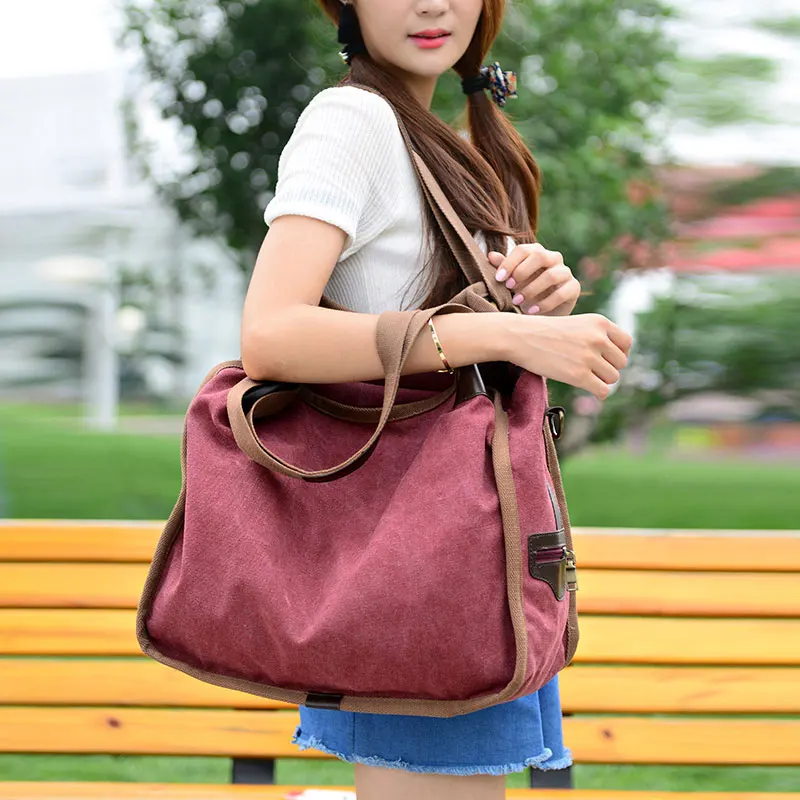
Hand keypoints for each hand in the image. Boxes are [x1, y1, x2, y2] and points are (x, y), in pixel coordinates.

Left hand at [488, 243, 579, 315]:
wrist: (544, 313)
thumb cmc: (525, 292)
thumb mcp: (512, 281)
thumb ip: (503, 268)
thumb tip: (490, 255)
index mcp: (536, 252)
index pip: (523, 250)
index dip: (509, 262)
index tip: (498, 278)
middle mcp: (553, 258)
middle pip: (540, 256)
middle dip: (522, 272)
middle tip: (509, 287)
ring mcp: (565, 272)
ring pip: (551, 275)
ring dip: (531, 289)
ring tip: (517, 301)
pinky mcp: (574, 288)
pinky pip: (561, 293)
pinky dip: (544, 304)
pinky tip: (531, 312)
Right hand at [503, 313, 632, 400]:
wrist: (520, 336)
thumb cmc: (544, 332)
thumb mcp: (576, 324)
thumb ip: (597, 336)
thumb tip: (619, 360)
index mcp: (599, 322)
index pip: (626, 343)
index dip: (618, 353)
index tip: (605, 358)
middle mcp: (598, 338)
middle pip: (621, 362)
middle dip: (608, 368)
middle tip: (590, 369)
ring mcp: (589, 357)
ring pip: (613, 378)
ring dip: (601, 380)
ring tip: (584, 376)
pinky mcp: (579, 375)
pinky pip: (603, 391)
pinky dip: (598, 392)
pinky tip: (587, 387)